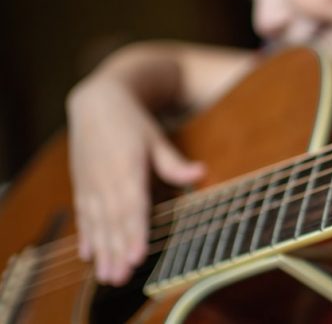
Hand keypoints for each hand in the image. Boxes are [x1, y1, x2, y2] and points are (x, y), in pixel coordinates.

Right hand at [67, 76, 203, 285]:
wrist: (97, 102)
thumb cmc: (132, 122)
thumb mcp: (156, 138)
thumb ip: (174, 162)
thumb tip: (201, 173)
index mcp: (127, 168)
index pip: (133, 206)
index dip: (134, 232)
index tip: (137, 256)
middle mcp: (106, 180)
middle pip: (113, 222)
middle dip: (117, 252)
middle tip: (120, 278)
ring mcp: (91, 184)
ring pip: (97, 223)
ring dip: (102, 251)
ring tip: (106, 276)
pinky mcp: (82, 185)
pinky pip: (83, 215)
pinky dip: (85, 235)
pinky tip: (87, 255)